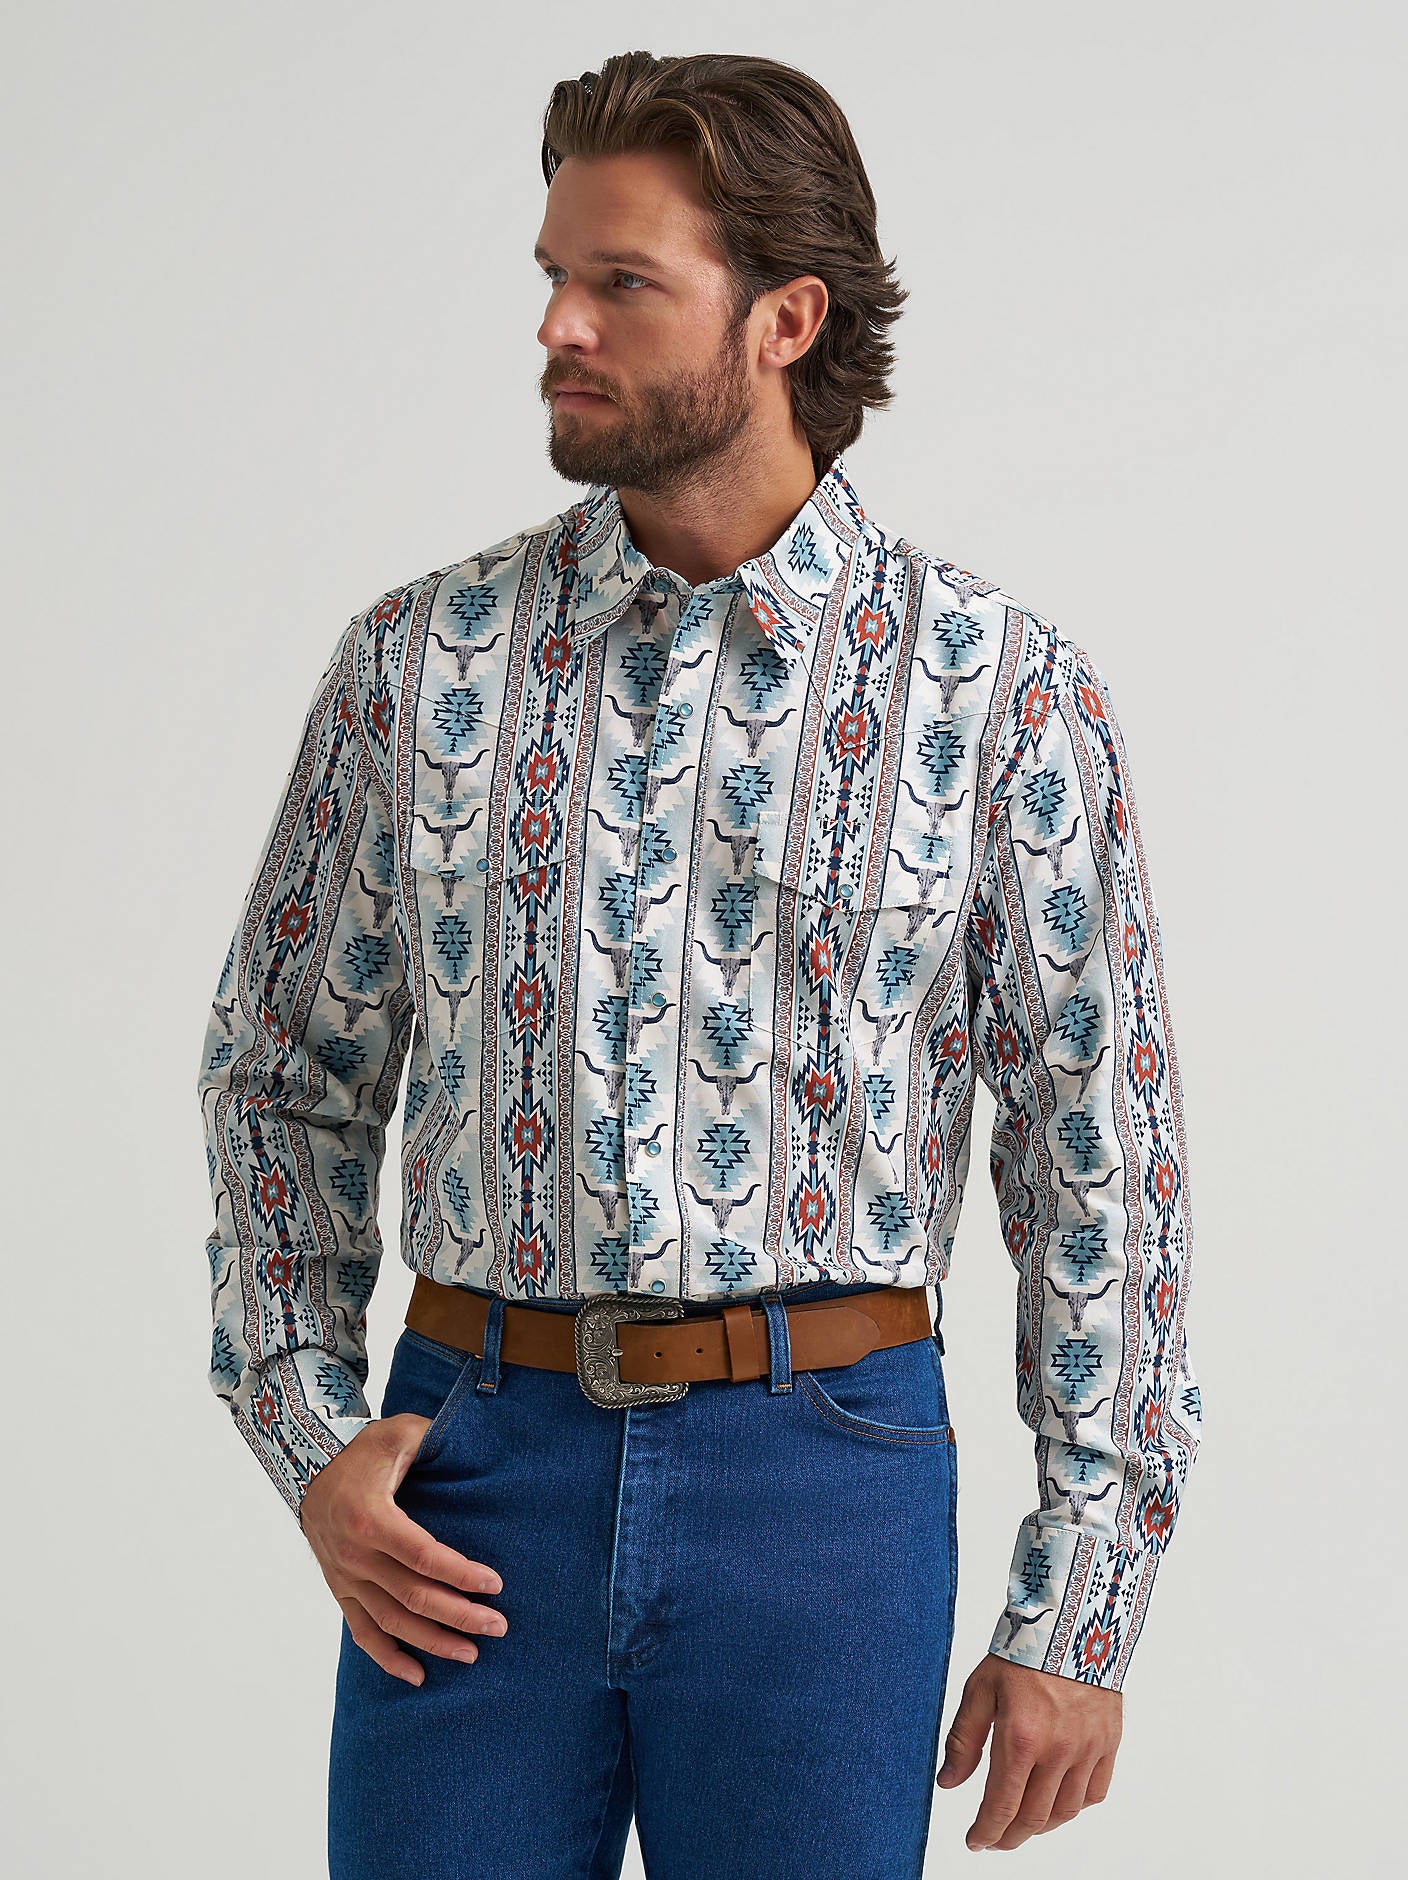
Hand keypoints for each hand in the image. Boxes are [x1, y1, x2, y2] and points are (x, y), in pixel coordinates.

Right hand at [297, 1414, 506, 1685]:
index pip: (424, 1557)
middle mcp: (356, 1555)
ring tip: (472, 1653)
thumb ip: (432, 1438)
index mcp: (372, 1518)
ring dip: (433, 1642)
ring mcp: (347, 1577)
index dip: (461, 1574)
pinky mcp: (341, 1589)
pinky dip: (388, 1658)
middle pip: (414, 1597)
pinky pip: (363, 1633)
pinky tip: (417, 1676)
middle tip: (498, 1626)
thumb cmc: (362, 1450)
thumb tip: (472, 1444)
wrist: (307, 1467)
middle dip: (460, 1616)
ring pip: (393, 1623)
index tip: (495, 1585)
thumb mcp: (397, 1433)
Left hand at [936, 1653, 1120, 1849]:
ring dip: (1041, 1827)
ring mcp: (1087, 1749)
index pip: (1002, 1806)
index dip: (986, 1832)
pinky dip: (1075, 1807)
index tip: (975, 1841)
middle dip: (1010, 1836)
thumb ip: (964, 1739)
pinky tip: (1058, 1802)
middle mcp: (1058, 1751)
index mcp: (1021, 1738)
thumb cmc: (1023, 1650)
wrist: (1072, 1621)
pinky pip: (1095, 1792)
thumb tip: (948, 1782)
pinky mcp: (1109, 1742)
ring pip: (1065, 1812)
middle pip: (1034, 1818)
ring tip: (1023, 1825)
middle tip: (995, 1839)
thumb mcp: (980, 1688)